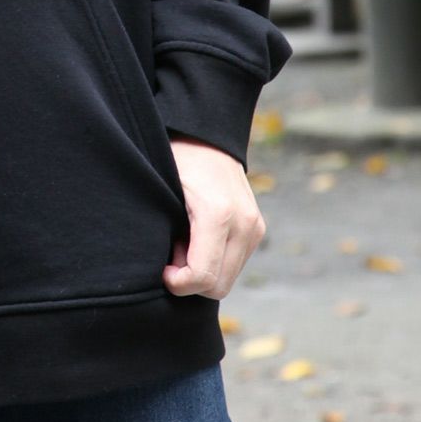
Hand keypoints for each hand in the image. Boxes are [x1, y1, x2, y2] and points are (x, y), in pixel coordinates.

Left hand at [160, 136, 267, 300]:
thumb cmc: (175, 160)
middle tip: (171, 254)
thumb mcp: (163, 193)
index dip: (178, 283)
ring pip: (227, 279)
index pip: (203, 276)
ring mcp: (255, 227)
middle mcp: (245, 223)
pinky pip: (234, 264)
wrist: (205, 135)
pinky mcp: (257, 229)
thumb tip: (168, 271)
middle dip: (190, 280)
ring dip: (203, 271)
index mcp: (219, 214)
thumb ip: (167, 233)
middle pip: (218, 286)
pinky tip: (198, 239)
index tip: (162, 269)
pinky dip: (214, 261)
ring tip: (183, 242)